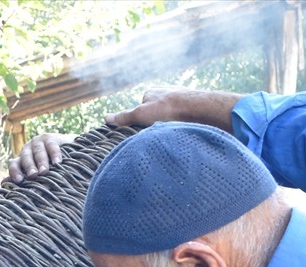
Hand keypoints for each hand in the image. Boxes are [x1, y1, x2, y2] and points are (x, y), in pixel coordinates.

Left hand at [6, 133, 75, 183]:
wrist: (68, 152)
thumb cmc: (50, 168)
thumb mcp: (38, 175)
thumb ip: (25, 180)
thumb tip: (3, 185)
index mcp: (22, 159)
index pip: (14, 164)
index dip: (15, 172)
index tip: (19, 181)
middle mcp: (28, 149)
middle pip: (25, 157)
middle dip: (29, 167)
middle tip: (33, 175)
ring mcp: (39, 142)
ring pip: (38, 152)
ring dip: (41, 161)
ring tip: (44, 171)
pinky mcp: (51, 138)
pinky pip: (52, 146)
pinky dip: (55, 154)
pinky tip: (58, 162)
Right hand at [104, 86, 241, 131]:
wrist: (199, 109)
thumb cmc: (168, 109)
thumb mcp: (141, 114)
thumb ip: (124, 117)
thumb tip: (106, 118)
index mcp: (152, 91)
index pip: (139, 110)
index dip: (139, 122)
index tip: (141, 132)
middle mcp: (166, 93)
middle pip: (154, 114)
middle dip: (154, 124)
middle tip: (156, 135)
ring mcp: (180, 100)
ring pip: (168, 118)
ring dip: (168, 128)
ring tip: (169, 135)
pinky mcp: (192, 109)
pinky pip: (181, 121)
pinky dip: (179, 128)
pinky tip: (181, 134)